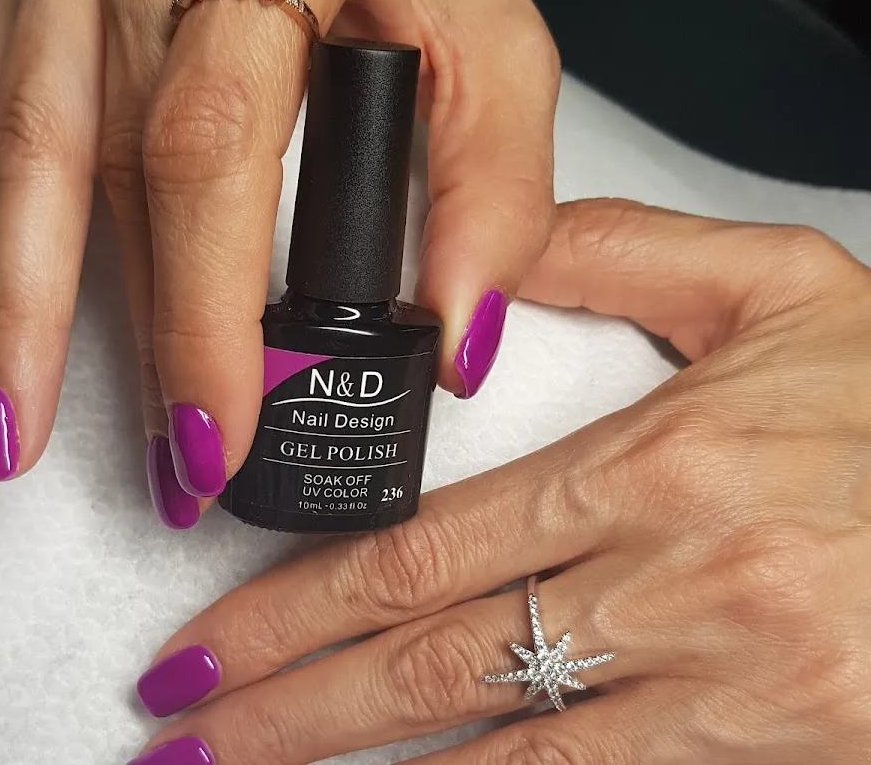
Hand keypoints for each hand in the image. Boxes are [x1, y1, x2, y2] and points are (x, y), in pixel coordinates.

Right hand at [0, 0, 559, 515]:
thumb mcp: (486, 4)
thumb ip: (495, 171)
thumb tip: (458, 327)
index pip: (209, 155)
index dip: (201, 310)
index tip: (215, 430)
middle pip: (102, 176)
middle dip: (118, 346)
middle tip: (149, 473)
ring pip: (15, 157)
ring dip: (14, 309)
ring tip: (12, 432)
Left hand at [129, 199, 870, 763]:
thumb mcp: (777, 288)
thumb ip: (616, 252)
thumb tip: (484, 249)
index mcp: (657, 468)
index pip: (420, 551)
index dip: (294, 608)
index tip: (208, 643)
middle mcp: (681, 586)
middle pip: (431, 666)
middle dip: (288, 709)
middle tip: (185, 737)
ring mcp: (728, 687)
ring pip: (501, 756)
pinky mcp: (774, 752)